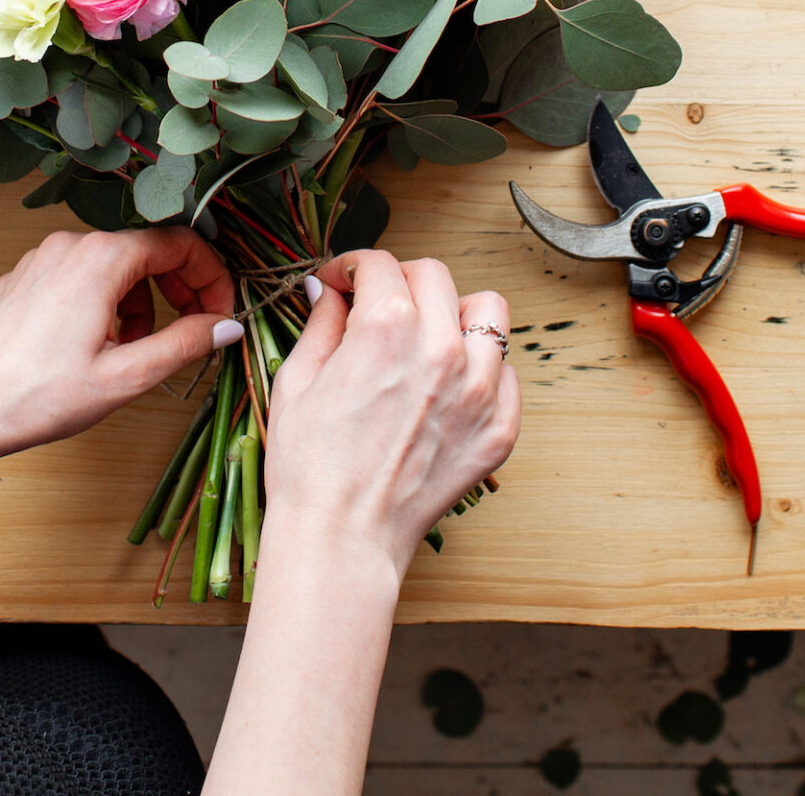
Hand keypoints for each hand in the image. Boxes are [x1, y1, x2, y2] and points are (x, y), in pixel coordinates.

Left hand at [0, 227, 238, 463]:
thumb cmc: (41, 397)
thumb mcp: (126, 377)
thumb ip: (185, 343)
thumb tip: (228, 325)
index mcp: (101, 259)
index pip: (180, 245)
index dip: (211, 279)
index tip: (221, 316)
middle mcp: (71, 244)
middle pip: (148, 251)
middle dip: (180, 289)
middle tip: (192, 333)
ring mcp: (42, 257)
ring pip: (115, 266)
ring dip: (141, 302)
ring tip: (134, 351)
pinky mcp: (24, 277)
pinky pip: (81, 276)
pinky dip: (105, 303)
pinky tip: (96, 346)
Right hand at [263, 250, 520, 578]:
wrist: (342, 539)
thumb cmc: (311, 469)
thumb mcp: (297, 381)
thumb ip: (321, 324)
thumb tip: (329, 293)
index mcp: (387, 328)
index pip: (379, 265)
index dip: (351, 267)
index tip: (342, 283)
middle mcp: (442, 349)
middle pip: (434, 276)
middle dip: (399, 280)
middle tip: (378, 303)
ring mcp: (478, 390)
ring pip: (489, 313)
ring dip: (454, 314)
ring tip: (429, 336)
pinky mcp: (498, 429)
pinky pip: (507, 375)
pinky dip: (481, 371)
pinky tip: (449, 387)